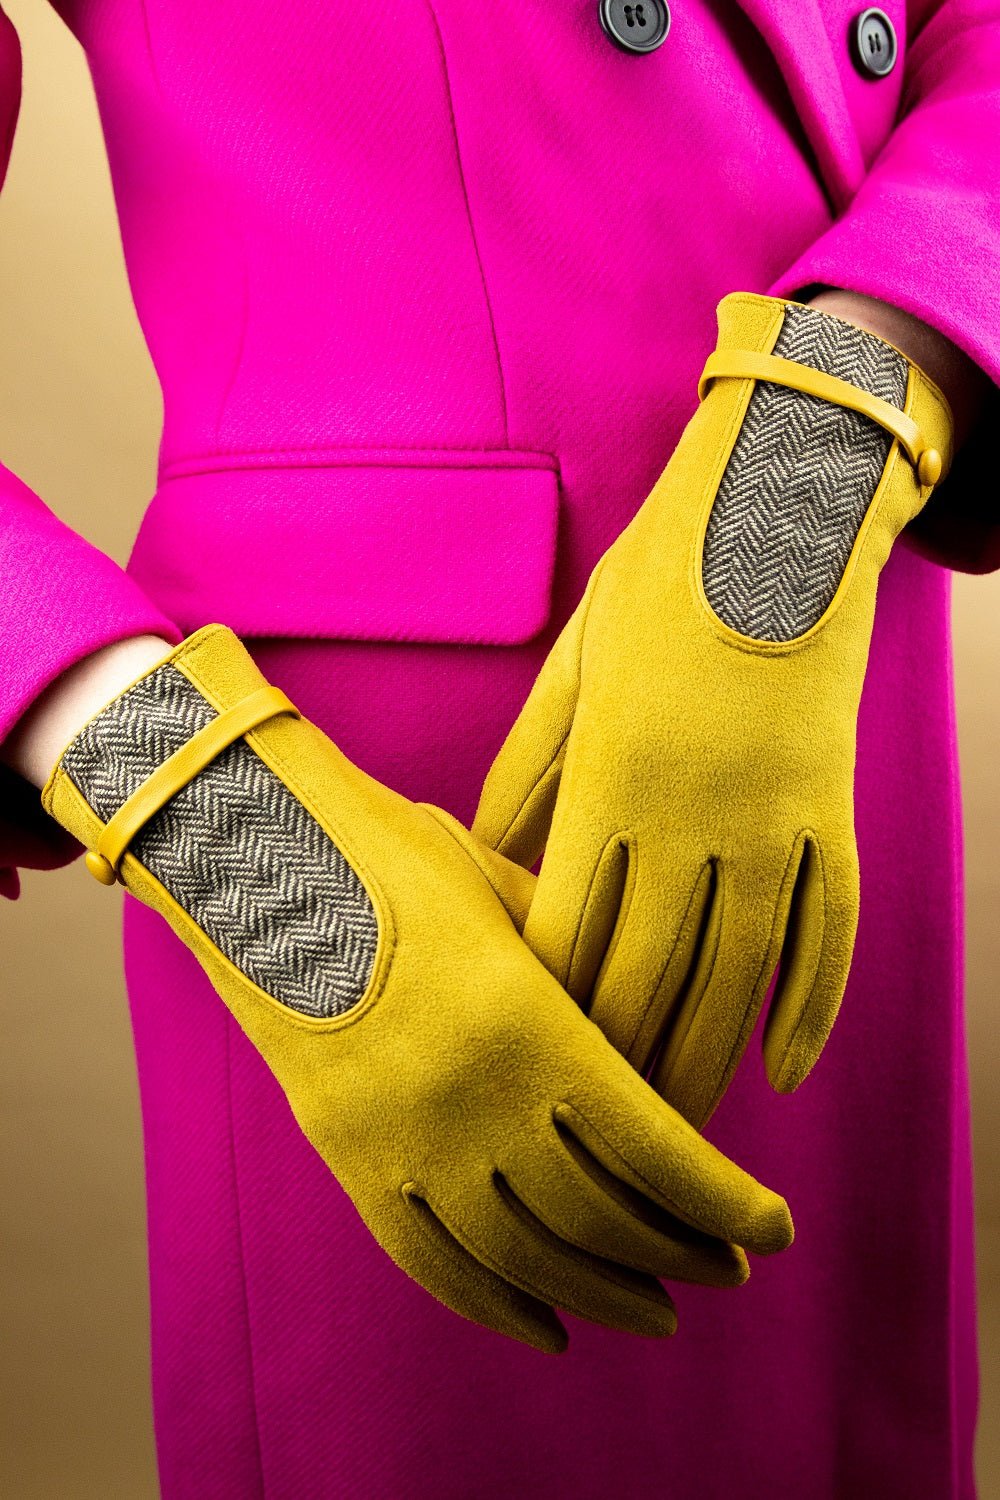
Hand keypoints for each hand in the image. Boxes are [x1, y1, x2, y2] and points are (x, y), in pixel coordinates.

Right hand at [41, 624, 792, 1349]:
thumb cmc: (398, 858)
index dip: (723, 1201)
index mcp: (525, 1022)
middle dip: (681, 1250)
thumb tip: (653, 1064)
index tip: (771, 1228)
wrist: (259, 864)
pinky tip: (550, 1327)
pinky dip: (497, 1307)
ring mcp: (402, 1141)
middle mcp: (468, 1099)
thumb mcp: (511, 902)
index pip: (653, 1147)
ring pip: (525, 1256)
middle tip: (728, 1267)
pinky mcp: (350, 1162)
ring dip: (605, 1291)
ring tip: (660, 1309)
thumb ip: (583, 984)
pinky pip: (433, 1264)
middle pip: (600, 1215)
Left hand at [474, 293, 952, 1129]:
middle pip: (648, 977)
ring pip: (738, 978)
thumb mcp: (572, 667)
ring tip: (679, 1133)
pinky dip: (812, 1006)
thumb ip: (527, 769)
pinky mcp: (835, 810)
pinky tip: (788, 1068)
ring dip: (706, 1062)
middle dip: (617, 1066)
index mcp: (609, 778)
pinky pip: (830, 930)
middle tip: (593, 1136)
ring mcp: (773, 818)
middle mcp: (690, 815)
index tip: (529, 1067)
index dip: (548, 1011)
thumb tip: (483, 851)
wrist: (781, 508)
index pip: (568, 932)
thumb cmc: (658, 583)